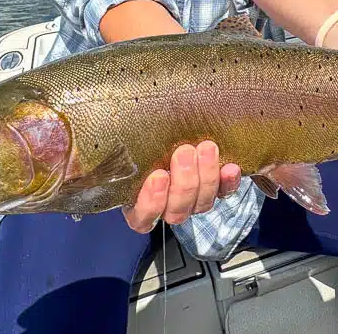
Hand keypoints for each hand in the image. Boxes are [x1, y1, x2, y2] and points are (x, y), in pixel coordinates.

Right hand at [122, 140, 242, 232]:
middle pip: (177, 210)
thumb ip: (131, 146)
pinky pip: (224, 193)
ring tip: (206, 149)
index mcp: (139, 204)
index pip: (142, 217)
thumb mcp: (133, 147)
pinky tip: (231, 168)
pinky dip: (228, 182)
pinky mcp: (215, 192)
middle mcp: (167, 208)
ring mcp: (193, 203)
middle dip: (184, 182)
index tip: (157, 176)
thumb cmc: (145, 143)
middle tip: (184, 152)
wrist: (173, 138)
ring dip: (206, 177)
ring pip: (202, 203)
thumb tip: (106, 120)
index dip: (151, 201)